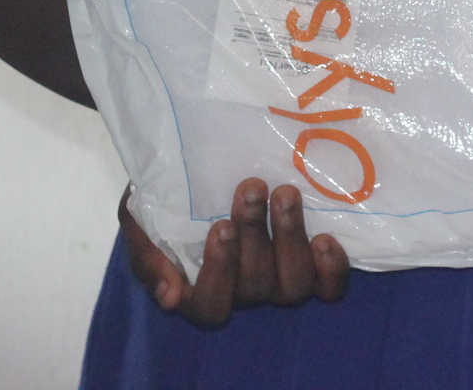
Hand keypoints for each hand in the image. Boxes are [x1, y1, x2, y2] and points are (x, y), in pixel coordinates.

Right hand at [119, 179, 349, 327]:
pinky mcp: (313, 264)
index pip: (210, 306)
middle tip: (251, 187)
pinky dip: (332, 269)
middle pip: (255, 287)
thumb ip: (148, 257)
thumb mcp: (141, 221)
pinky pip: (330, 287)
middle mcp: (243, 291)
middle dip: (254, 236)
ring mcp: (279, 279)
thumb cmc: (165, 199)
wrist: (200, 166)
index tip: (219, 226)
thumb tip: (170, 296)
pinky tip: (325, 239)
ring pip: (292, 286)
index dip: (219, 273)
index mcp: (198, 288)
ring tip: (286, 194)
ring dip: (290, 238)